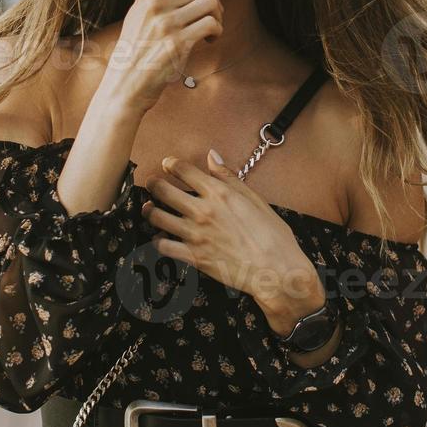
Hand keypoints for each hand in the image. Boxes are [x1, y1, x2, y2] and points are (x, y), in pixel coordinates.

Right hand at [98, 0, 234, 114]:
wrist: (124, 84)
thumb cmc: (136, 47)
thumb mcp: (141, 9)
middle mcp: (156, 3)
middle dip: (215, 3)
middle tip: (210, 18)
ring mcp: (166, 23)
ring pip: (211, 3)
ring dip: (218, 17)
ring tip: (209, 30)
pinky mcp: (177, 43)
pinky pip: (211, 24)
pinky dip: (216, 32)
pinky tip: (208, 41)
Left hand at [142, 149, 322, 318]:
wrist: (276, 270)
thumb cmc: (272, 235)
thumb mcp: (254, 199)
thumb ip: (229, 177)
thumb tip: (212, 156)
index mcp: (219, 193)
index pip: (183, 170)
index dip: (170, 164)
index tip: (167, 164)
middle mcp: (203, 211)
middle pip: (162, 190)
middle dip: (153, 184)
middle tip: (152, 184)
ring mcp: (196, 235)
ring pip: (156, 217)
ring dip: (149, 210)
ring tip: (150, 208)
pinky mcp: (194, 257)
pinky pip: (163, 246)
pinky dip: (158, 240)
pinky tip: (161, 237)